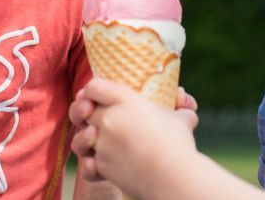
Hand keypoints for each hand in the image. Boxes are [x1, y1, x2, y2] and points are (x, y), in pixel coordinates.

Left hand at [70, 79, 199, 197]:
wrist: (174, 177)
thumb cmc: (178, 144)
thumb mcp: (180, 117)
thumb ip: (179, 104)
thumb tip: (184, 98)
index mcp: (126, 100)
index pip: (94, 86)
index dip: (91, 90)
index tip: (96, 97)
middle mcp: (110, 119)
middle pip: (83, 110)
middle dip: (87, 113)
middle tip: (95, 118)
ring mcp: (103, 143)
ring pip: (80, 137)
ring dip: (84, 138)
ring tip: (96, 140)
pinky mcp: (102, 166)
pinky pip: (86, 164)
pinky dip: (90, 165)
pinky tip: (96, 163)